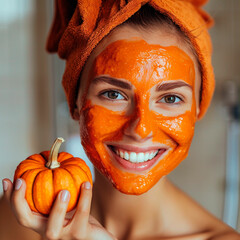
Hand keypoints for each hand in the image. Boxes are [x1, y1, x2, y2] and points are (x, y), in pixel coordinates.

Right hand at [2, 178, 116, 239]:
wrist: (98, 236)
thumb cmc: (81, 218)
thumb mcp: (67, 203)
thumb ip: (58, 191)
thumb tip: (50, 165)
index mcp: (43, 222)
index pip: (21, 212)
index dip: (11, 197)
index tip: (8, 180)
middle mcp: (48, 231)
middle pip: (26, 221)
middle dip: (18, 201)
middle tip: (20, 181)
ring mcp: (64, 237)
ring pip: (53, 229)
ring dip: (57, 208)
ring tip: (64, 191)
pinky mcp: (81, 235)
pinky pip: (82, 216)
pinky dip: (85, 198)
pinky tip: (86, 184)